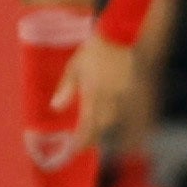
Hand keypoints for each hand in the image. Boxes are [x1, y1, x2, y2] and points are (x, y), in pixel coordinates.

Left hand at [51, 32, 134, 148]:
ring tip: (93, 129)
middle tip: (82, 143)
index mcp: (95, 94)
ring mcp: (122, 94)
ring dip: (101, 126)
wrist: (120, 36)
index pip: (88, 124)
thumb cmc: (94, 50)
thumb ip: (66, 88)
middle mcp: (110, 98)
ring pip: (112, 117)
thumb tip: (56, 108)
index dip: (82, 141)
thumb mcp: (74, 66)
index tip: (74, 150)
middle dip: (92, 136)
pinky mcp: (130, 89)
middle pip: (102, 125)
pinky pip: (120, 108)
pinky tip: (105, 112)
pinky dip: (111, 114)